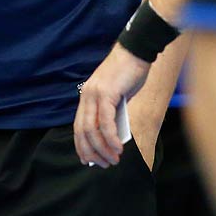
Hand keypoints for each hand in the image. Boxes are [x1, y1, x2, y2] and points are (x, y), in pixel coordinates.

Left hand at [73, 43, 150, 166]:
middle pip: (83, 131)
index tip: (88, 160)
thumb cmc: (130, 73)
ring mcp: (95, 94)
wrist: (137, 51)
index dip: (82, 145)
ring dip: (103, 148)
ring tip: (114, 160)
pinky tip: (118, 147)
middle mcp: (87, 96)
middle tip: (104, 164)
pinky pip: (105, 122)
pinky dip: (111, 138)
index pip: (79, 126)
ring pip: (93, 129)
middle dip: (92, 152)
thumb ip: (113, 113)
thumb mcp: (118, 96)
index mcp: (87, 96)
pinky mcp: (107, 93)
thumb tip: (113, 137)